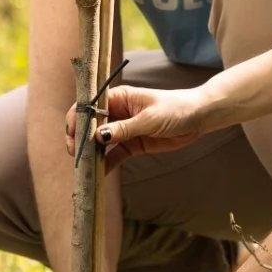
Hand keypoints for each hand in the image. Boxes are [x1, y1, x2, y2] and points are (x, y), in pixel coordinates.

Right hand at [86, 83, 212, 166]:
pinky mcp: (132, 144)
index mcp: (118, 98)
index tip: (74, 136)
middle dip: (80, 139)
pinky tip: (99, 173)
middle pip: (90, 125)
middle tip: (76, 155)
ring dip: (91, 153)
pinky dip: (106, 163)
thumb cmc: (175, 109)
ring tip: (85, 167)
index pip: (89, 106)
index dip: (78, 120)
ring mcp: (123, 129)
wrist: (198, 118)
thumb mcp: (149, 119)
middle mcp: (117, 112)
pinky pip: (114, 155)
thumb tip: (98, 136)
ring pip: (100, 142)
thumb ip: (124, 128)